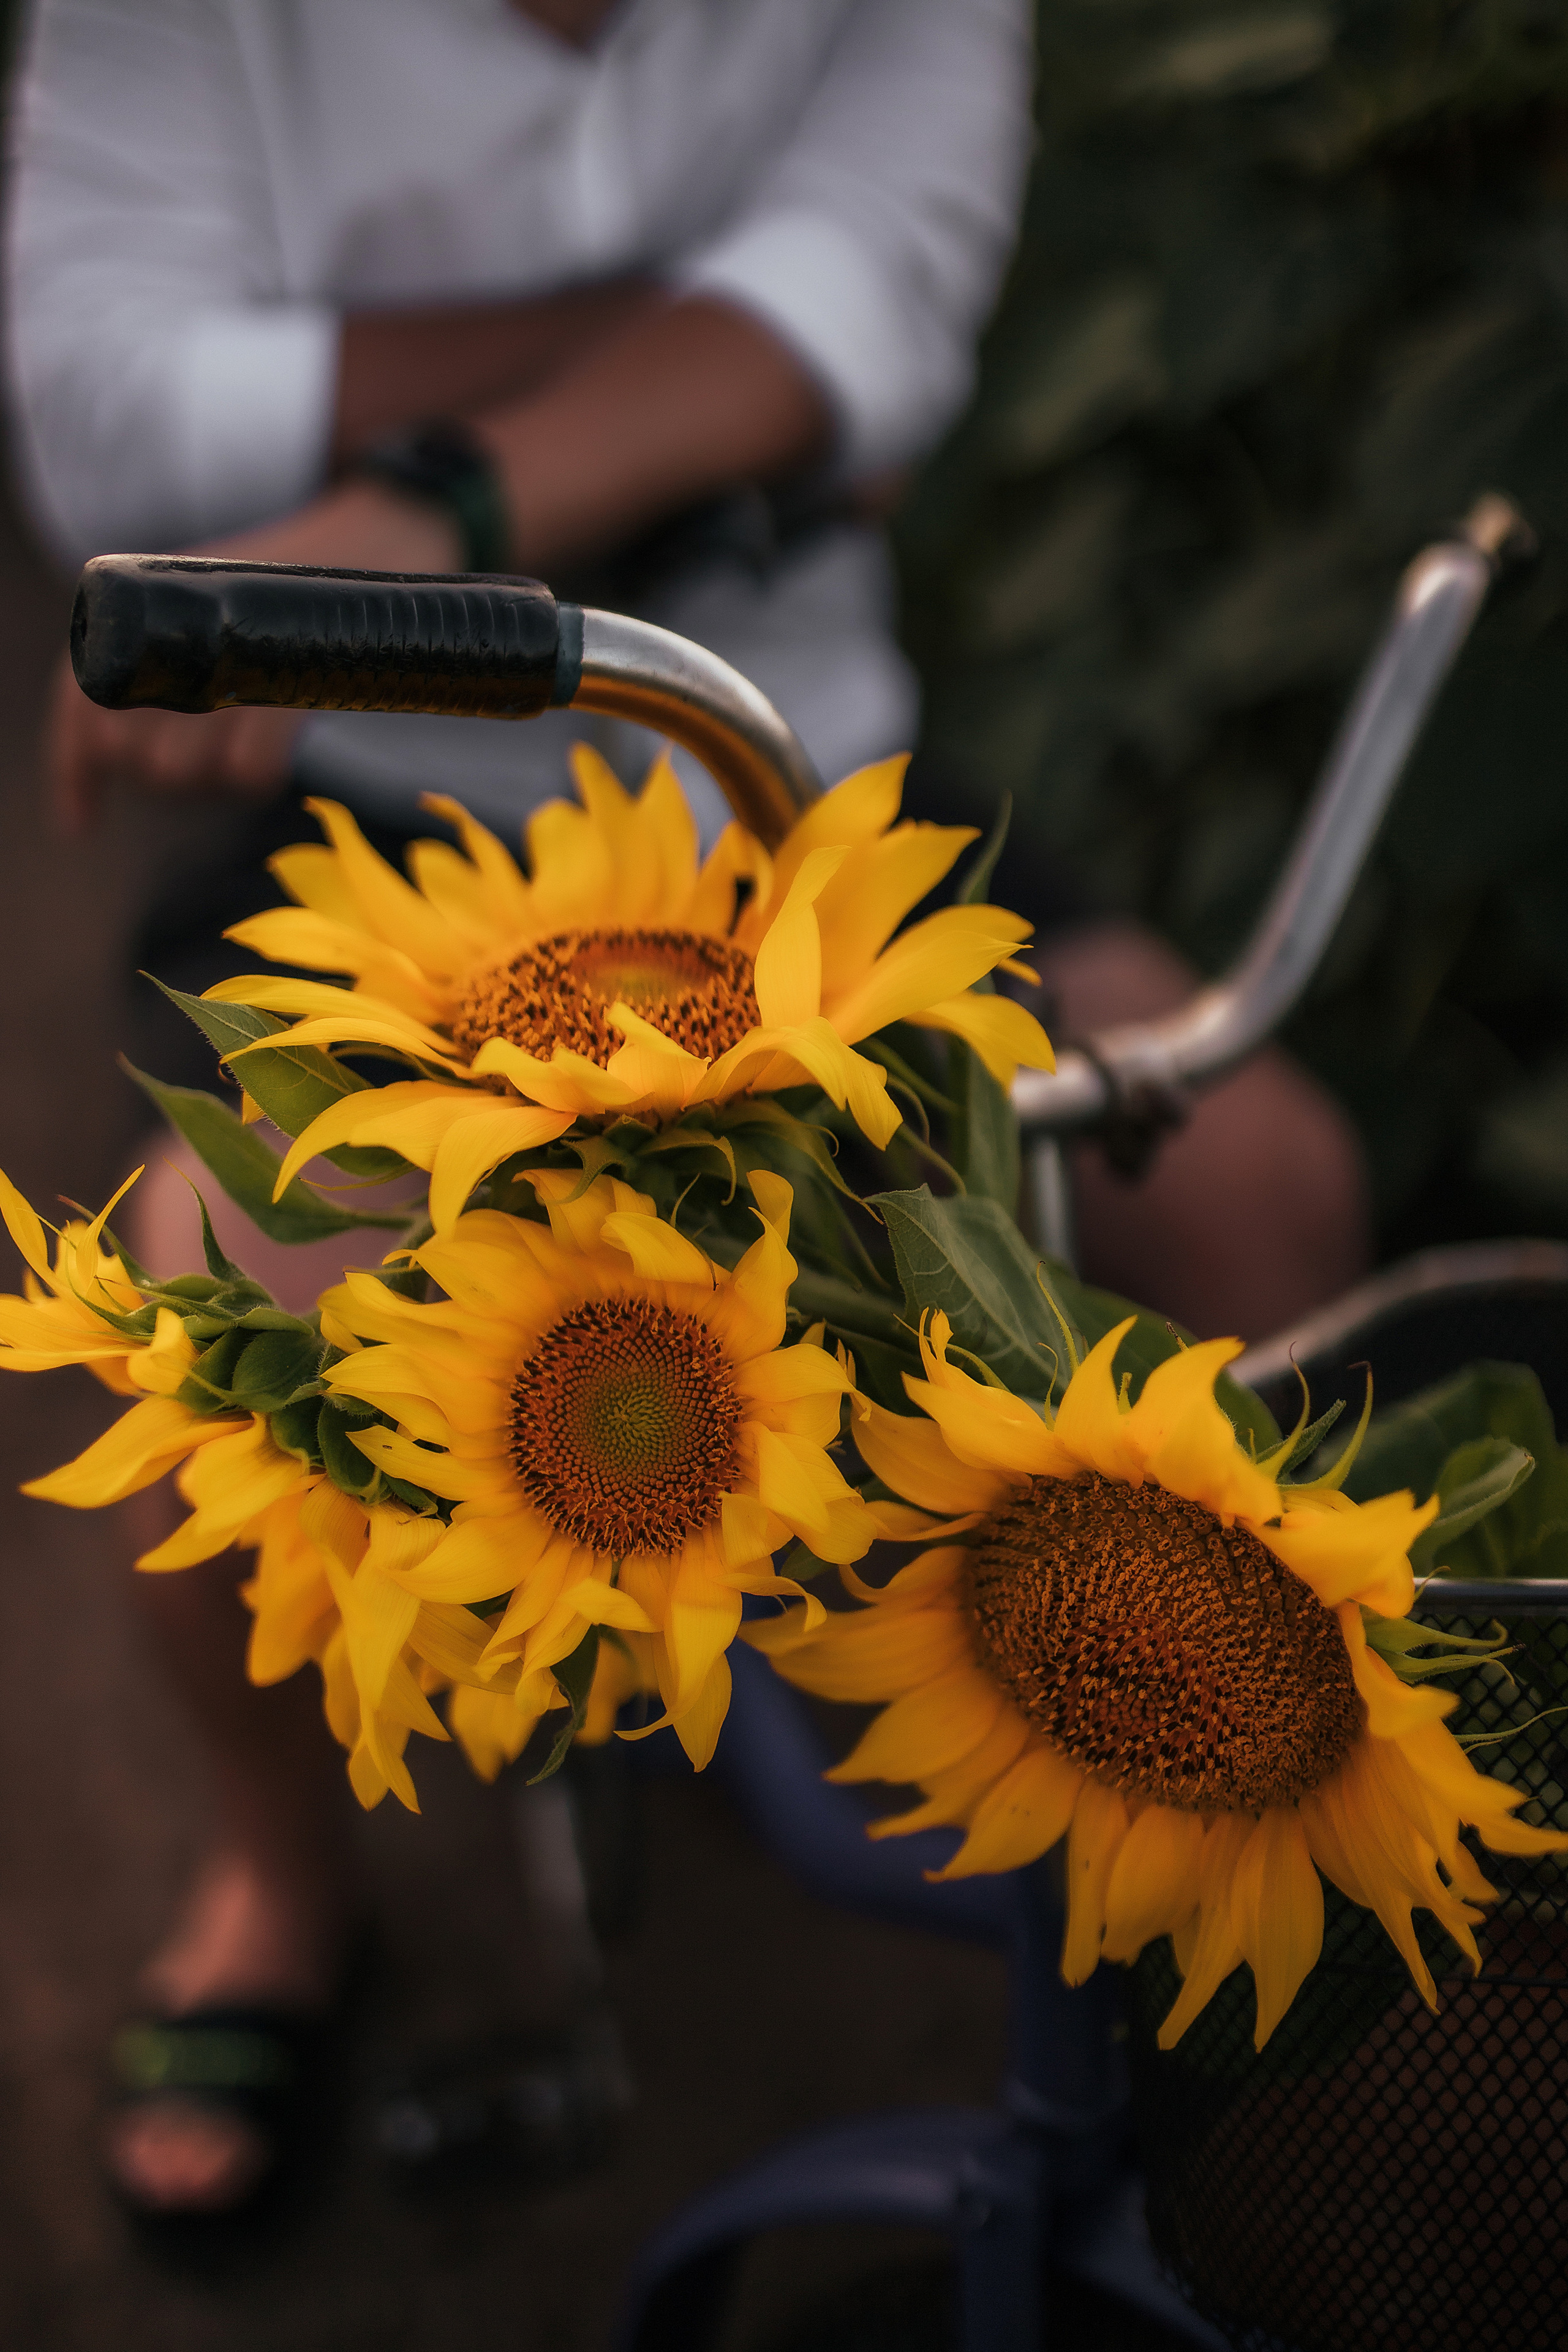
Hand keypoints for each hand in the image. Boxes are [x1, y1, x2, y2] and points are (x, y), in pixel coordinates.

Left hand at [50, 480, 459, 833]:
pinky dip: (258, 775)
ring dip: (211, 778)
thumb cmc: (297, 575)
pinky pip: (248, 772)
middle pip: (131, 756)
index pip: (76, 705)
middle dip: (160, 776)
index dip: (72, 768)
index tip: (77, 821)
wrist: (377, 527)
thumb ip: (167, 656)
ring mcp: (227, 659)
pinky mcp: (283, 683)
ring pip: (180, 772)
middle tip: (206, 749)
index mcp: (146, 612)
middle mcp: (171, 633)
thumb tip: (121, 752)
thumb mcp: (213, 599)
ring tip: (242, 744)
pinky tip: (271, 756)